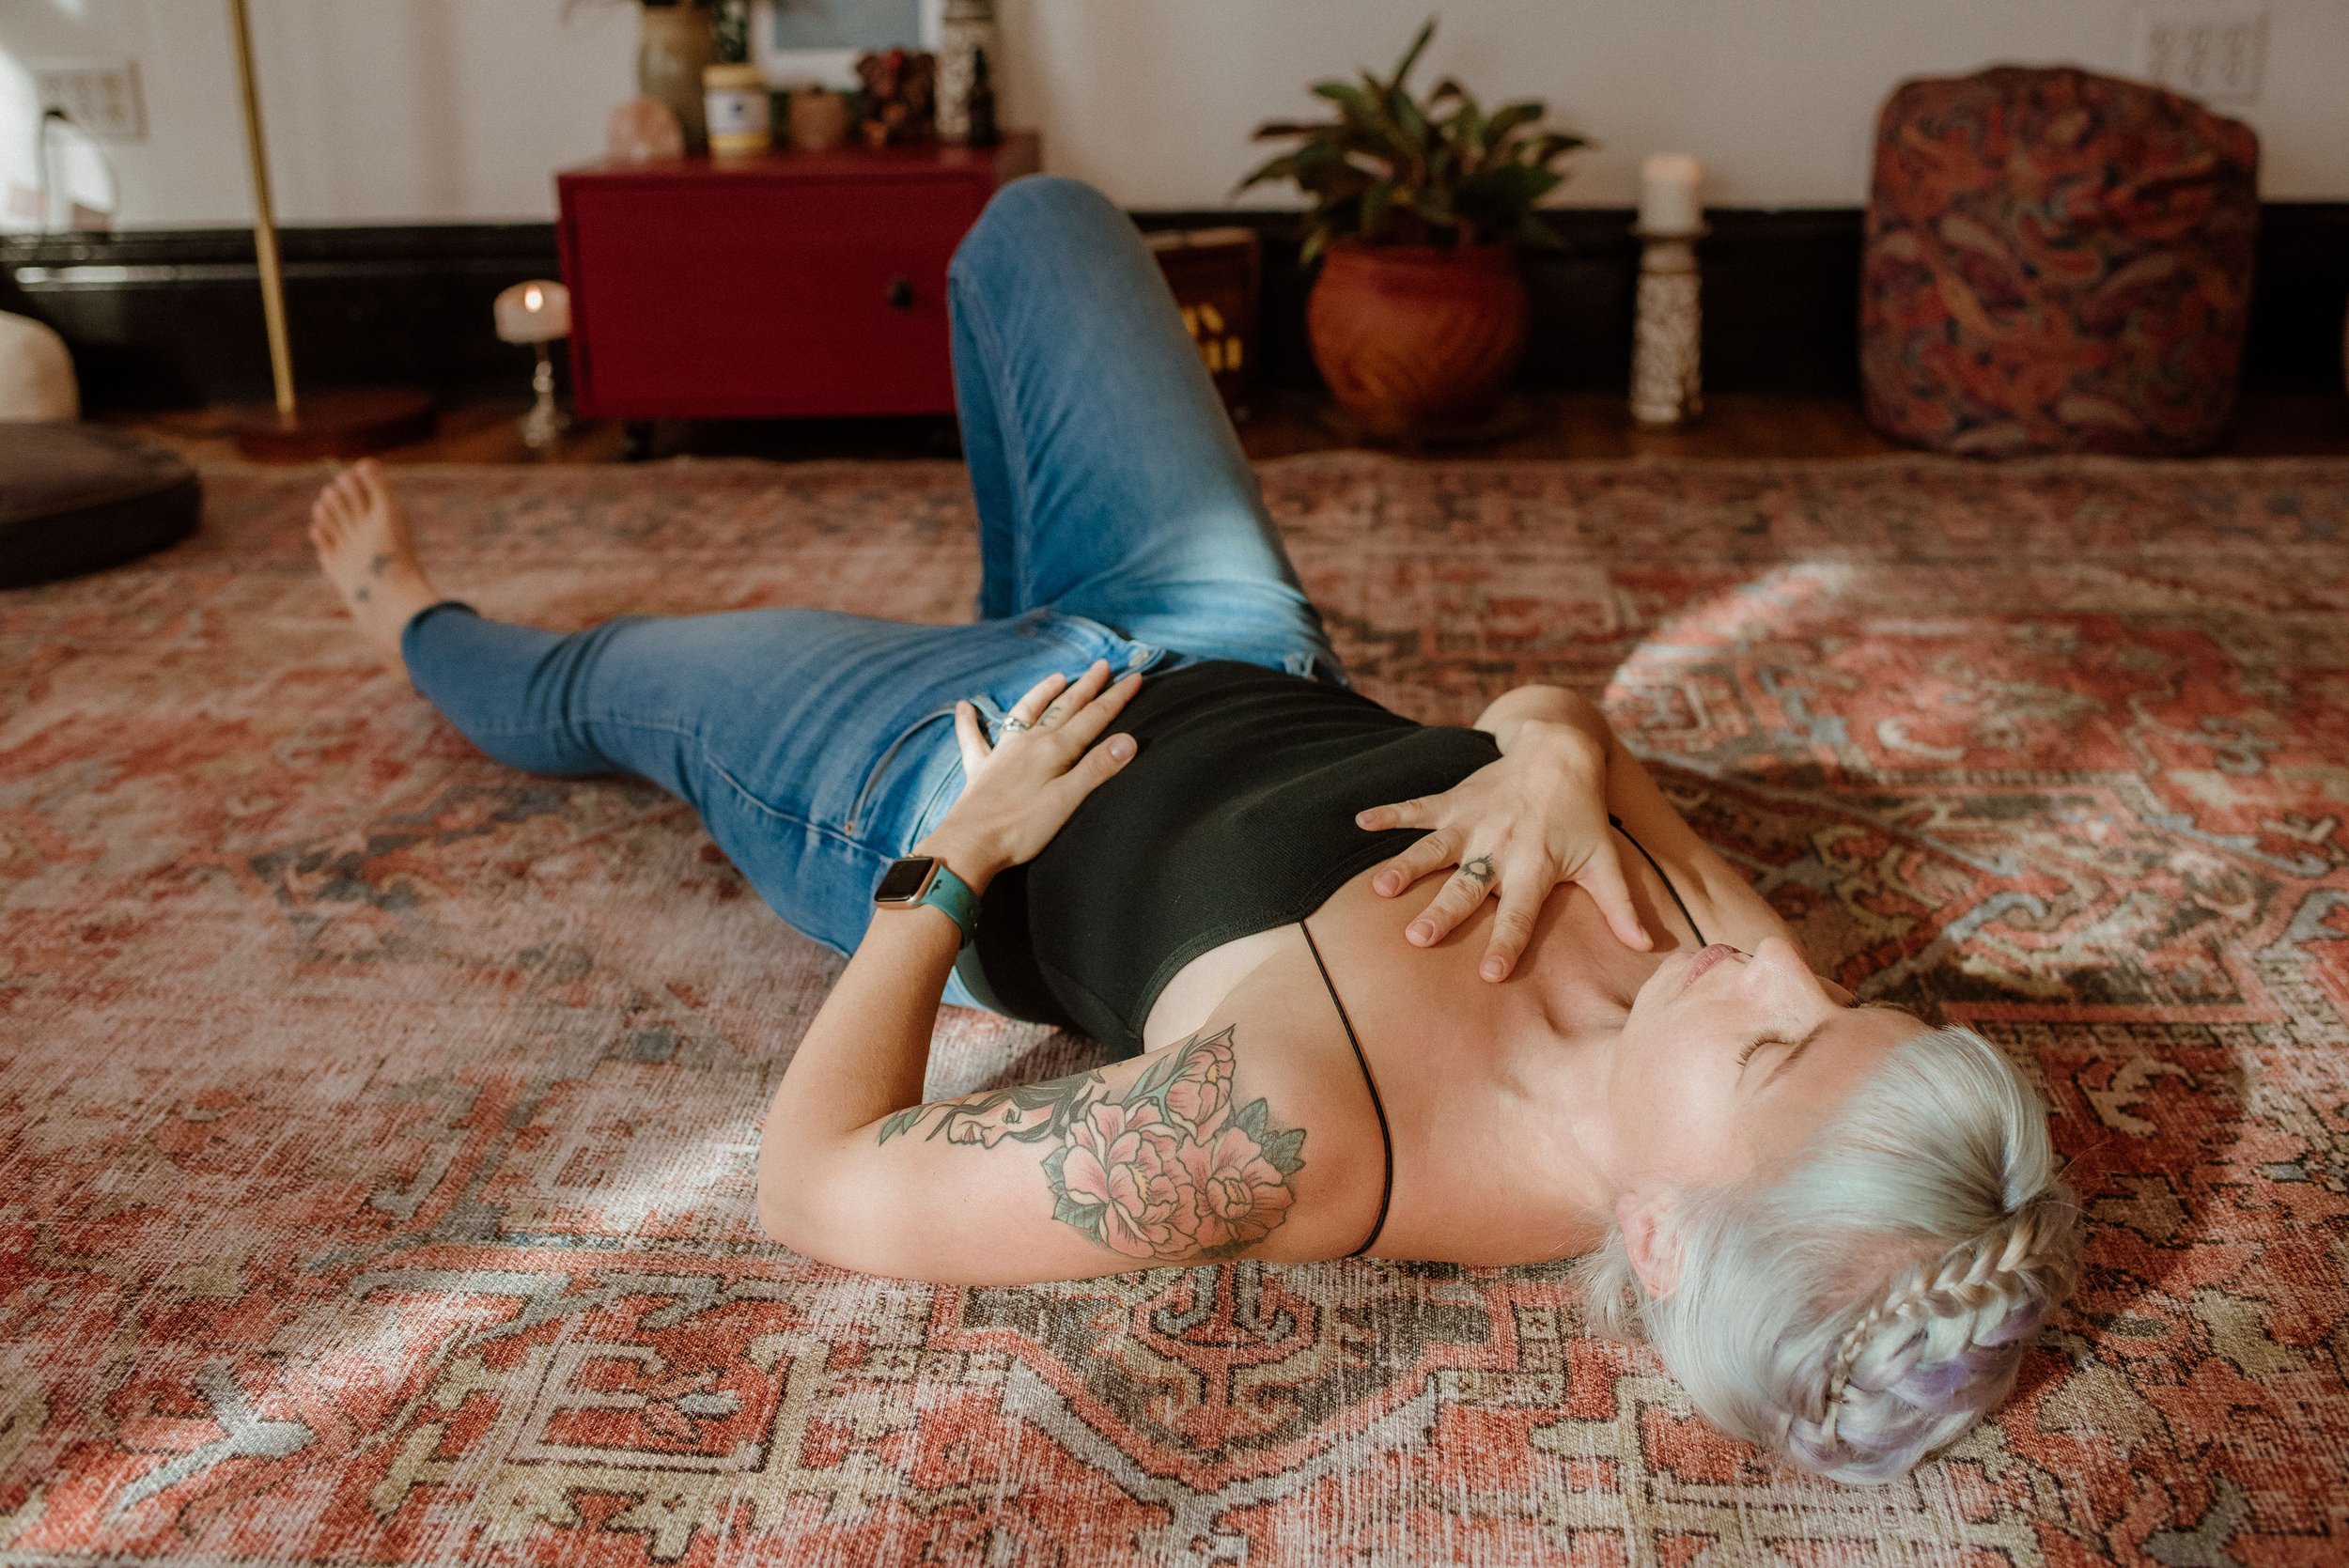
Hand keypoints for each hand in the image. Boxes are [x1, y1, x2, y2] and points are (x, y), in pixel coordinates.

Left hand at [917, 660, 1141, 883]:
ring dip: (1042, 693)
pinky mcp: (980, 770)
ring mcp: (1003, 754)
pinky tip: (964, 706)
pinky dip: (968, 722)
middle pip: (1064, 708)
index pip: (1094, 718)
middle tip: (1103, 665)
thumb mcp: (1067, 800)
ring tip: (1057, 677)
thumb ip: (1097, 768)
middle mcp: (1029, 744)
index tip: (1135, 677)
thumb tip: (1129, 739)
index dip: (1116, 697)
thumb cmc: (1021, 828)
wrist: (970, 843)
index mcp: (1054, 750)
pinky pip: (973, 739)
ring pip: (1025, 713)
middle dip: (1087, 686)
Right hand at [1355, 722, 1650, 981]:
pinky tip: (1360, 821)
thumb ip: (1621, 906)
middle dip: (1443, 913)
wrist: (1559, 752)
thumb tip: (1648, 945)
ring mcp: (1473, 822)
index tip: (1489, 975)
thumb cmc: (1581, 815)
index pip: (1520, 915)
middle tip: (1418, 939)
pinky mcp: (1455, 800)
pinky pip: (1417, 806)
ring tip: (1380, 888)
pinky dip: (1389, 813)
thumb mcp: (1604, 860)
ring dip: (1407, 867)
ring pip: (1435, 849)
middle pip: (1468, 888)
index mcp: (1535, 868)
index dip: (1506, 944)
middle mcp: (1500, 847)